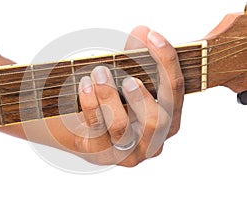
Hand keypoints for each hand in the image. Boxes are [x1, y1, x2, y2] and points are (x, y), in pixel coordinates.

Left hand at [74, 26, 183, 166]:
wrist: (88, 130)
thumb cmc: (117, 103)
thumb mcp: (131, 81)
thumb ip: (138, 57)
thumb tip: (141, 31)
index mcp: (169, 120)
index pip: (176, 90)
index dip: (166, 61)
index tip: (152, 35)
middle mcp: (153, 141)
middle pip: (158, 120)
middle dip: (140, 94)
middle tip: (126, 76)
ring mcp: (127, 152)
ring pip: (121, 127)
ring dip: (108, 95)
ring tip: (99, 72)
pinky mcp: (101, 154)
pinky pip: (96, 129)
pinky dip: (90, 103)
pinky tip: (85, 84)